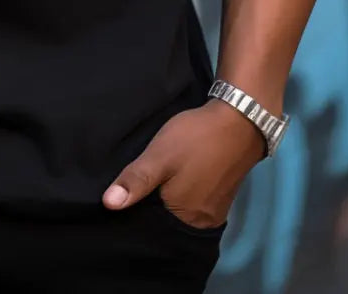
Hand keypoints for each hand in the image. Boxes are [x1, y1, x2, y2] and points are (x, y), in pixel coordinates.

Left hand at [101, 99, 264, 226]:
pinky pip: (193, 202)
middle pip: (167, 222)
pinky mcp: (221, 195)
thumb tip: (108, 205)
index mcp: (187, 219)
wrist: (239, 119)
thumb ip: (136, 180)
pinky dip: (180, 194)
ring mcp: (215, 210)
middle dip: (150, 208)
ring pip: (180, 212)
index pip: (152, 228)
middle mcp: (203, 223)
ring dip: (166, 201)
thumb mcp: (160, 156)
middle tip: (131, 188)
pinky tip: (170, 180)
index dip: (136, 214)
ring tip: (147, 184)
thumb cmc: (197, 139)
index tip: (120, 199)